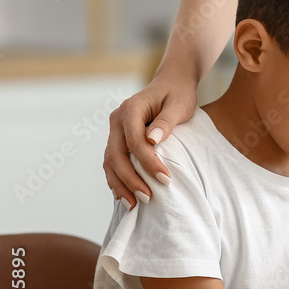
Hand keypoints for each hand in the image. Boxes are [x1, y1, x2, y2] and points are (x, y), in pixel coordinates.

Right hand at [104, 72, 197, 209]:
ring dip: (120, 184)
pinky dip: (117, 180)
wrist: (172, 84)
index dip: (148, 162)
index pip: (134, 141)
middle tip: (149, 198)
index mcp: (131, 109)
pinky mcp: (118, 140)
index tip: (166, 179)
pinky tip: (125, 197)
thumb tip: (152, 140)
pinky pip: (112, 162)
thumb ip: (167, 122)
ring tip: (134, 205)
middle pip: (116, 155)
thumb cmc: (179, 94)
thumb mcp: (179, 105)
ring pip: (109, 161)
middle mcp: (117, 120)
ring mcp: (115, 130)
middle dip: (131, 179)